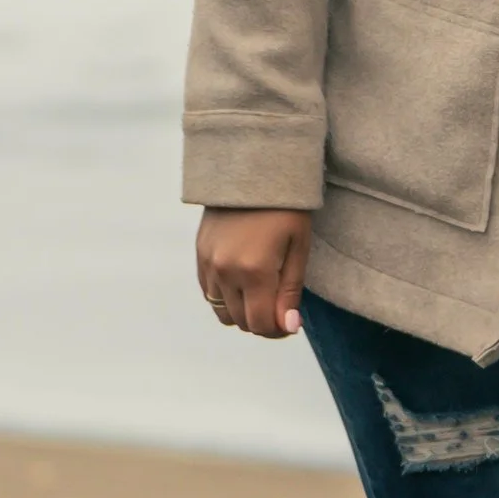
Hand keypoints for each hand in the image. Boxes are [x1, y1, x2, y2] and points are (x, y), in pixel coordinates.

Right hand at [197, 209, 312, 339]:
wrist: (253, 167)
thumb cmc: (286, 206)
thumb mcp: (298, 245)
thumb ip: (290, 290)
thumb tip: (288, 327)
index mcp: (255, 270)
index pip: (260, 323)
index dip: (278, 330)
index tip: (291, 322)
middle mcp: (226, 271)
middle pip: (241, 321)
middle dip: (263, 322)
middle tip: (281, 308)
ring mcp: (208, 263)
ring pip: (222, 311)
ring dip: (243, 312)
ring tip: (263, 294)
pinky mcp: (200, 254)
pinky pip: (209, 292)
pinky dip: (227, 297)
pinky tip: (245, 282)